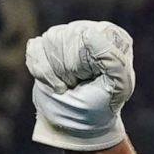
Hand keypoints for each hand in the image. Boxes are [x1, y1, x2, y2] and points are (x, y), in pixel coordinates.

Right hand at [25, 21, 134, 151]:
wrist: (77, 123)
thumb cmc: (102, 105)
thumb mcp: (118, 88)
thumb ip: (113, 60)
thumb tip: (90, 33)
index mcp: (113, 37)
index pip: (88, 36)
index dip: (84, 63)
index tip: (91, 80)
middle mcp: (90, 30)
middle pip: (66, 37)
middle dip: (68, 69)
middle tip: (79, 84)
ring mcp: (67, 35)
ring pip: (49, 41)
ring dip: (55, 72)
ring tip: (69, 84)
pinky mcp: (46, 44)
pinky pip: (35, 48)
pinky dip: (41, 71)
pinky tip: (55, 81)